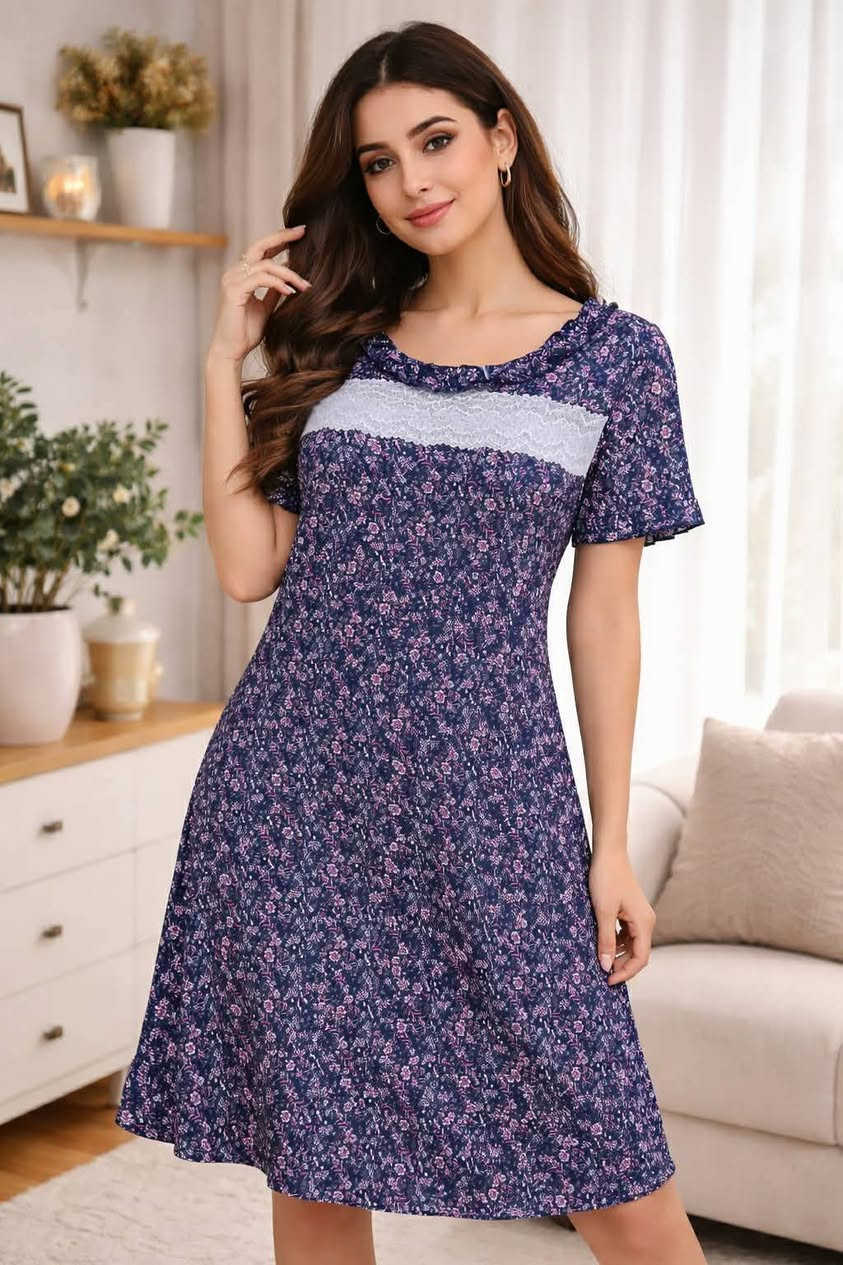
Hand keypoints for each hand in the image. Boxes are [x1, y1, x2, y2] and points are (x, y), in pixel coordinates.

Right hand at [206, 224, 311, 365]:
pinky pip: (260, 279)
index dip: (279, 240)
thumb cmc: (246, 332)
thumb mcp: (266, 308)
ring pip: (265, 264)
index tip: (300, 233)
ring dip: (289, 274)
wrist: (231, 352)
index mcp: (241, 275)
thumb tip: (290, 279)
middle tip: (302, 232)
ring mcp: (232, 280)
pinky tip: (290, 292)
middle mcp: (234, 273)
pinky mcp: (234, 291)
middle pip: (260, 245)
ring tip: (305, 285)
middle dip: (282, 237)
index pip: (261, 250)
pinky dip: (278, 283)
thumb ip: (275, 291)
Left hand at [587, 849, 655, 984]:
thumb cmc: (606, 879)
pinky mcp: (630, 910)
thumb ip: (605, 940)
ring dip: (618, 954)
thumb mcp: (602, 912)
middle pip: (638, 953)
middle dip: (622, 966)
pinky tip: (603, 943)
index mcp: (644, 923)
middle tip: (603, 974)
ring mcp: (639, 915)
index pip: (640, 958)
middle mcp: (646, 921)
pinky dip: (616, 942)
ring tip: (601, 961)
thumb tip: (606, 966)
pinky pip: (627, 933)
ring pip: (632, 944)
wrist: (609, 853)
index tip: (608, 981)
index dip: (625, 973)